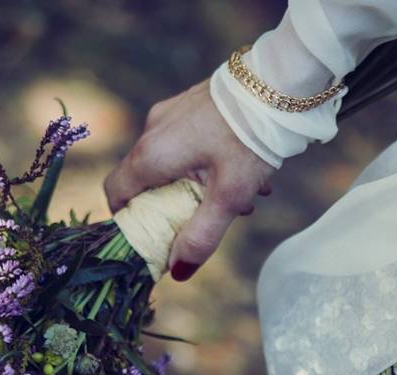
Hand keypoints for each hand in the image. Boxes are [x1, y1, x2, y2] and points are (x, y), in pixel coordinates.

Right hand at [104, 79, 275, 280]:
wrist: (281, 80)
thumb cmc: (250, 138)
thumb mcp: (228, 196)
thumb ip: (201, 236)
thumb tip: (177, 273)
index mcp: (152, 155)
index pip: (115, 192)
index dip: (127, 218)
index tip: (152, 233)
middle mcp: (153, 131)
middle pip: (148, 180)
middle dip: (178, 205)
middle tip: (213, 216)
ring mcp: (171, 113)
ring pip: (173, 161)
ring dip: (201, 184)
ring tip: (244, 195)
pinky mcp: (191, 103)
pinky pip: (189, 141)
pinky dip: (209, 161)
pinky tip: (246, 169)